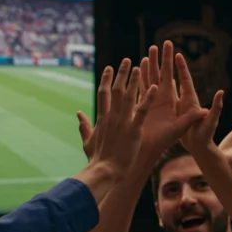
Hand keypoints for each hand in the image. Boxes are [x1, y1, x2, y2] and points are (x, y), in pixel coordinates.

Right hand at [83, 59, 156, 177]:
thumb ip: (83, 126)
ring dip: (134, 80)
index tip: (109, 68)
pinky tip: (154, 87)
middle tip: (127, 60)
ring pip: (129, 96)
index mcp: (102, 118)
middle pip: (116, 89)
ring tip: (140, 66)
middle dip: (121, 74)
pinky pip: (142, 110)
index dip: (106, 79)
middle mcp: (111, 116)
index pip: (103, 93)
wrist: (103, 171)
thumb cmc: (96, 159)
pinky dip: (148, 98)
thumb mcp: (87, 141)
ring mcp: (122, 121)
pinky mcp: (133, 129)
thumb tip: (78, 114)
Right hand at [137, 41, 207, 163]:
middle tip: (164, 43)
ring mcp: (162, 102)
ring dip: (152, 65)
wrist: (184, 149)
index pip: (184, 80)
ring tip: (149, 51)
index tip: (178, 53)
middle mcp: (174, 99)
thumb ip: (202, 116)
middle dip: (165, 59)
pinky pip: (146, 89)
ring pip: (155, 79)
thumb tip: (214, 104)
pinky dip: (142, 78)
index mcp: (186, 100)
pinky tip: (138, 68)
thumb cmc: (196, 139)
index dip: (181, 67)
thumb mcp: (200, 126)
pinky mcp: (152, 107)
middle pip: (168, 74)